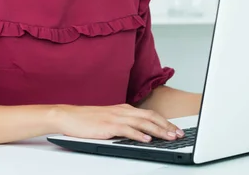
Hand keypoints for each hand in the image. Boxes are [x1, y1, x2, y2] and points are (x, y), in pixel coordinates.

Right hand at [53, 104, 184, 142]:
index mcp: (125, 109)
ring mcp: (116, 117)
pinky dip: (139, 135)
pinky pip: (127, 130)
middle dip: (167, 126)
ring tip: (169, 137)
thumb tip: (140, 132)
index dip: (165, 121)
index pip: (150, 114)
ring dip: (158, 130)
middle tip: (179, 134)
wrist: (69, 116)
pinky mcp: (108, 126)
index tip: (176, 129)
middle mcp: (123, 111)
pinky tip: (147, 140)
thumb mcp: (110, 119)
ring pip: (143, 123)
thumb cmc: (88, 120)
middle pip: (151, 117)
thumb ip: (125, 123)